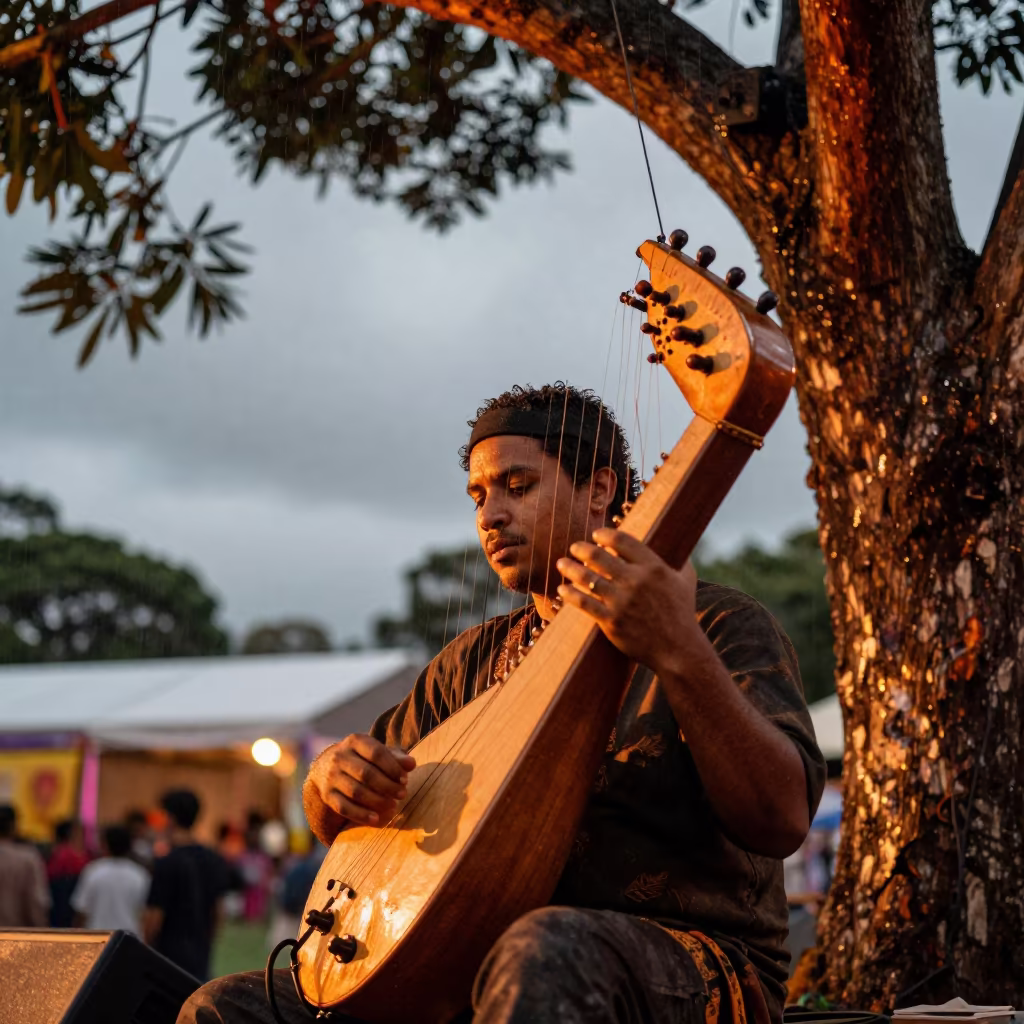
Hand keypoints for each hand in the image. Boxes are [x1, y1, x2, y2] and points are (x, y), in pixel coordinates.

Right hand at [309, 734, 415, 826]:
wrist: (326, 767)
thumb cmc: (361, 759)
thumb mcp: (376, 752)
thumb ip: (395, 758)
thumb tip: (411, 764)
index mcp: (354, 741)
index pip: (376, 753)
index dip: (392, 767)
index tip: (405, 779)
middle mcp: (339, 757)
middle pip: (366, 773)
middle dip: (387, 786)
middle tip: (402, 794)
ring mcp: (330, 776)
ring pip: (355, 792)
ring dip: (377, 801)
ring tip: (393, 806)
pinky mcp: (326, 795)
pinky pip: (344, 807)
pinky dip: (361, 815)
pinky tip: (376, 819)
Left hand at [555, 528, 704, 676]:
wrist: (678, 649)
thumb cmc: (682, 613)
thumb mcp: (686, 581)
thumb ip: (678, 560)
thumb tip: (676, 543)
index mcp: (653, 567)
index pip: (622, 541)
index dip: (605, 535)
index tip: (596, 535)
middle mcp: (635, 581)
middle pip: (598, 556)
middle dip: (582, 549)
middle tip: (574, 547)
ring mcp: (622, 601)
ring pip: (587, 578)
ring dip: (570, 568)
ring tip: (562, 563)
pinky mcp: (611, 621)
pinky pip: (584, 603)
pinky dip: (570, 594)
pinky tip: (562, 589)